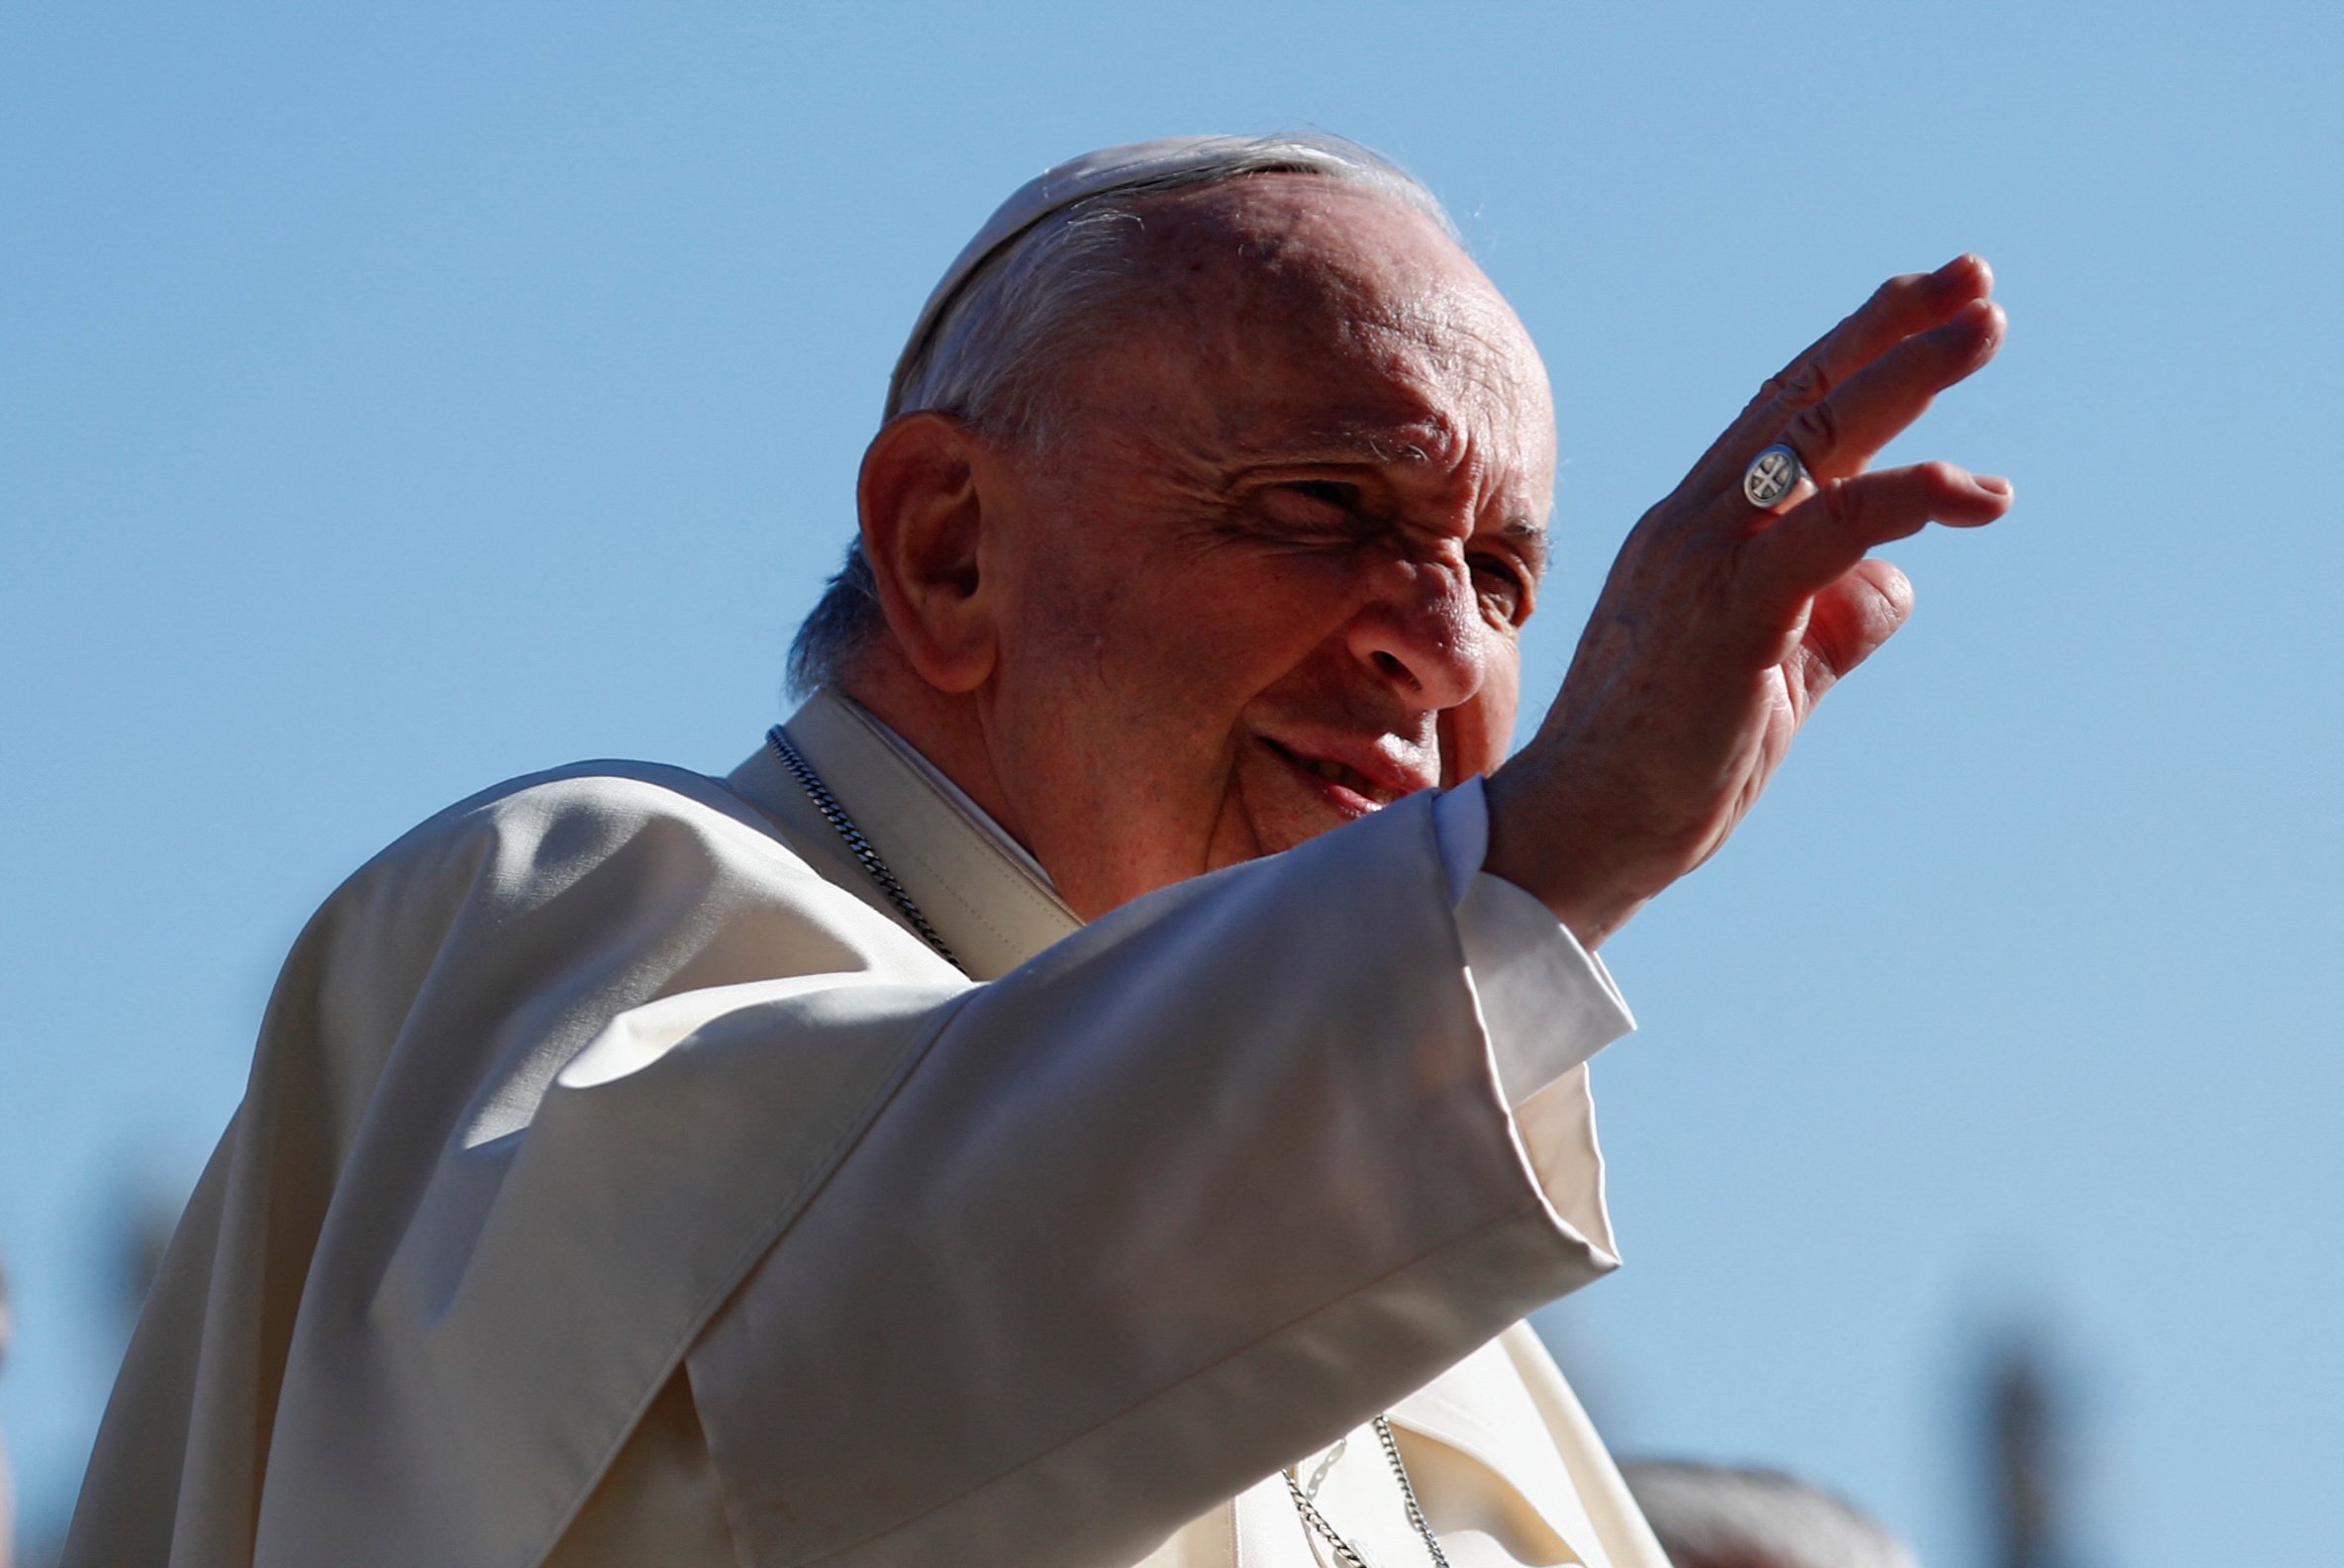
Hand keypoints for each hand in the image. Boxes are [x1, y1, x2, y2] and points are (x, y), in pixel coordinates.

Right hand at [1485, 255, 2011, 946]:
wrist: (1579, 833)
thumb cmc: (1666, 767)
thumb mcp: (1773, 677)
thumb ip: (1831, 620)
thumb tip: (1896, 581)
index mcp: (1691, 532)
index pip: (1777, 417)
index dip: (1854, 350)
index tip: (1924, 302)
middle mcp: (1690, 524)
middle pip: (1800, 397)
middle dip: (1892, 330)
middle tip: (1976, 282)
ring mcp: (1701, 561)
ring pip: (1814, 437)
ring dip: (1908, 375)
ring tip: (1988, 325)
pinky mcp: (1727, 613)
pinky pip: (1828, 530)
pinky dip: (1906, 497)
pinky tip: (1978, 494)